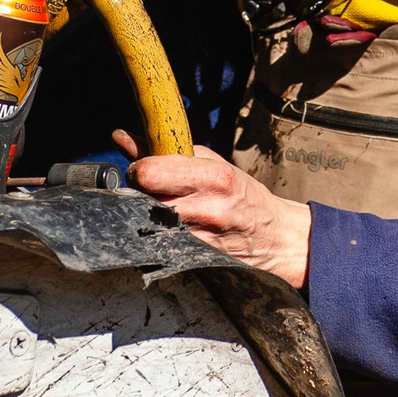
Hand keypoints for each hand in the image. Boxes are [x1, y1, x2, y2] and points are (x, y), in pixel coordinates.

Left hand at [112, 130, 311, 287]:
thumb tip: (122, 138)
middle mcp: (207, 209)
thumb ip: (169, 152)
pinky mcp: (194, 257)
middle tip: (150, 188)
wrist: (274, 237)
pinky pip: (159, 240)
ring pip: (147, 221)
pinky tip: (171, 225)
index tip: (144, 167)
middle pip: (143, 198)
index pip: (150, 173)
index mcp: (215, 177)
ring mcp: (200, 238)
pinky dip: (157, 230)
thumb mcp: (214, 164)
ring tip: (165, 205)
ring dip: (146, 212)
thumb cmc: (244, 195)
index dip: (139, 168)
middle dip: (139, 190)